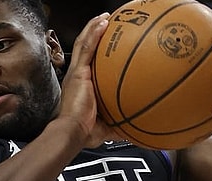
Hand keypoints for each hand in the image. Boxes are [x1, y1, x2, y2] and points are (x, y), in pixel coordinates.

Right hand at [57, 12, 121, 146]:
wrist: (73, 132)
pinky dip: (94, 33)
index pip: (91, 63)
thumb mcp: (108, 126)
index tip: (110, 43)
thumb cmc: (85, 132)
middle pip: (87, 48)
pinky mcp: (78, 72)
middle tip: (109, 22)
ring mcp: (77, 72)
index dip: (99, 50)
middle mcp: (78, 76)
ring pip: (85, 43)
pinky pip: (86, 47)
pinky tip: (103, 22)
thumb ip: (122, 123)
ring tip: (106, 17)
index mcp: (84, 86)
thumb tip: (138, 128)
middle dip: (96, 33)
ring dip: (95, 27)